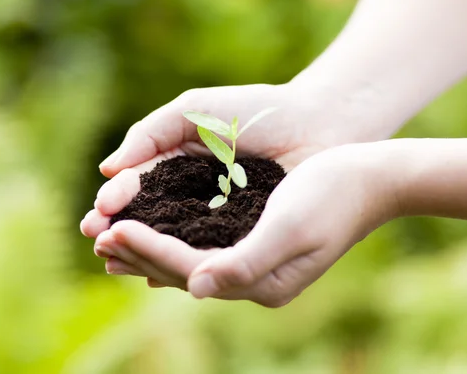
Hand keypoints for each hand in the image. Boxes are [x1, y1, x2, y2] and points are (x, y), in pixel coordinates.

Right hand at [81, 82, 391, 239]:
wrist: (318, 123)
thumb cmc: (257, 111)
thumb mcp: (194, 111)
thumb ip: (150, 133)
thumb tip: (108, 170)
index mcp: (180, 163)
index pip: (141, 187)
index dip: (118, 202)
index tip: (97, 217)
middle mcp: (196, 194)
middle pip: (151, 219)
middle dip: (124, 232)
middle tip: (99, 243)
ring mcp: (220, 217)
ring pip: (176, 241)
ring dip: (146, 254)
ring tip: (118, 265)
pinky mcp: (245, 236)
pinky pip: (210, 255)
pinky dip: (186, 264)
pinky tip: (162, 276)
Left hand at [91, 142, 402, 306]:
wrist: (369, 179)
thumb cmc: (333, 195)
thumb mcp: (291, 227)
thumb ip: (244, 261)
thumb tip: (195, 288)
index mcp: (263, 282)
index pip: (191, 269)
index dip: (149, 251)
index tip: (112, 233)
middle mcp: (255, 281)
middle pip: (184, 270)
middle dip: (140, 253)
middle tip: (97, 237)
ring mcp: (254, 266)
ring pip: (188, 262)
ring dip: (149, 249)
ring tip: (112, 238)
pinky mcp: (254, 246)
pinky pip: (202, 249)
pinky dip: (172, 241)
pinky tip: (151, 234)